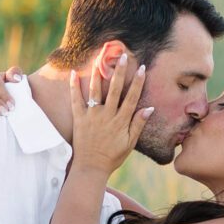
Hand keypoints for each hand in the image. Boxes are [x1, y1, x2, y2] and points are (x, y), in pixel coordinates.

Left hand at [68, 54, 150, 173]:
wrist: (91, 167)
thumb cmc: (112, 156)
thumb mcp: (130, 143)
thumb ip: (138, 125)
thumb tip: (149, 108)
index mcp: (121, 121)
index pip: (132, 98)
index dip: (138, 83)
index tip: (142, 68)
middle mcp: (107, 116)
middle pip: (115, 90)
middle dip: (120, 72)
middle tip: (123, 56)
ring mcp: (92, 116)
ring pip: (96, 91)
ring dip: (99, 74)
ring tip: (100, 58)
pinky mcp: (79, 118)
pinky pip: (76, 100)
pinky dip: (74, 86)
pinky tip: (74, 73)